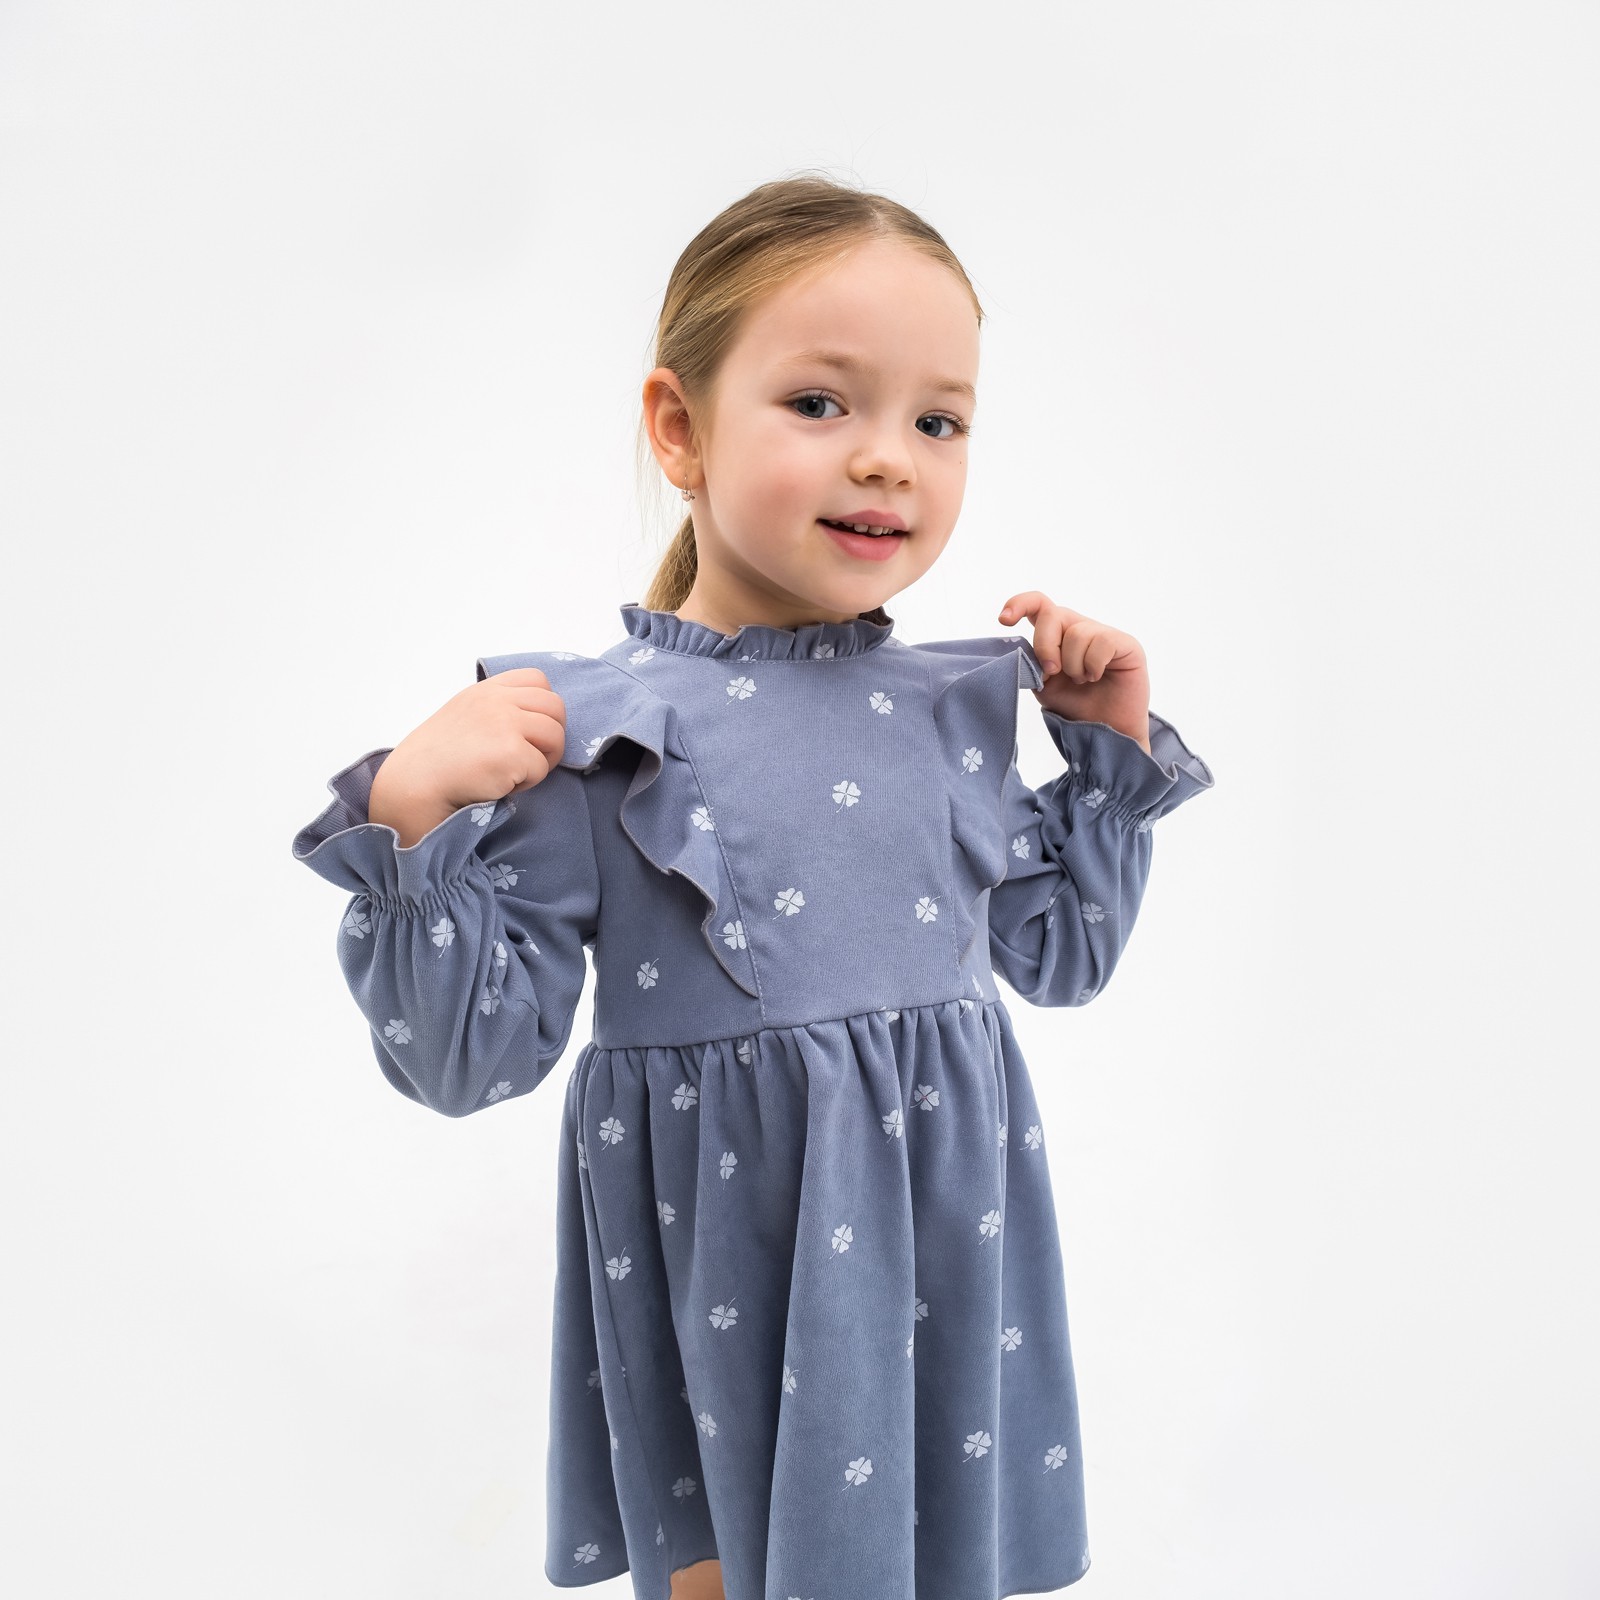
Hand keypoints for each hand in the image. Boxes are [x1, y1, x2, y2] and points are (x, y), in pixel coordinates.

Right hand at [369, 667, 567, 844]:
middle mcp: (496, 700)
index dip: (542, 708)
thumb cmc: (438, 759)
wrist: (415, 786)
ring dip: (543, 759)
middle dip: (551, 735)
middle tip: (529, 758)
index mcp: (486, 690)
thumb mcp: (465, 715)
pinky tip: (500, 784)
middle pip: (556, 707)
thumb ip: (497, 708)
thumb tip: (538, 720)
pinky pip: (542, 768)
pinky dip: (527, 782)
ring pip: (556, 736)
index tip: (527, 731)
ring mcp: (504, 723)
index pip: (538, 680)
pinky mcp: (511, 752)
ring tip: (515, 772)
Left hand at [998, 592, 1151, 754]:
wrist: (1104, 730)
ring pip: (1076, 634)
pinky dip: (1093, 665)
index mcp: (1056, 635)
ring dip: (1073, 665)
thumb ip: (1032, 664)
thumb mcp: (1044, 685)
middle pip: (1052, 615)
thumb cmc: (1076, 705)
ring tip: (1082, 679)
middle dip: (1045, 647)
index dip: (1019, 604)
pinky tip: (1097, 676)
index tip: (1004, 620)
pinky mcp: (1125, 643)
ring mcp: (1103, 633)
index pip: (1038, 604)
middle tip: (1052, 672)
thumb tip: (1022, 651)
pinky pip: (1101, 643)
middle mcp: (1079, 628)